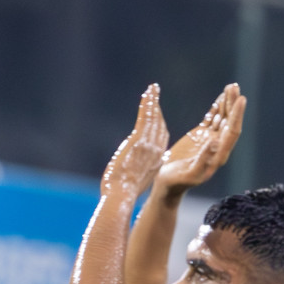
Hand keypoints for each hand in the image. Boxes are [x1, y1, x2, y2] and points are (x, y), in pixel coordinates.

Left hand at [101, 84, 168, 200]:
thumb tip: (128, 170)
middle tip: (155, 96)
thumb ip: (136, 171)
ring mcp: (149, 145)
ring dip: (153, 102)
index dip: (160, 125)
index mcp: (155, 161)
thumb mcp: (134, 182)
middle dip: (157, 109)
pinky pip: (146, 117)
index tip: (158, 115)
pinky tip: (148, 94)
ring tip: (152, 89)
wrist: (122, 194)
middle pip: (159, 125)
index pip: (162, 138)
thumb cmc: (122, 193)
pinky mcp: (139, 140)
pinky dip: (147, 104)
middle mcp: (156, 151)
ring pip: (153, 118)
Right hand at [156, 83, 245, 197]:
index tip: (241, 99)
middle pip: (229, 121)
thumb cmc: (177, 183)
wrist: (167, 184)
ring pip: (222, 118)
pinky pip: (211, 119)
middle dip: (232, 104)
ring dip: (226, 102)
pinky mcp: (200, 137)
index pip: (232, 131)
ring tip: (231, 86)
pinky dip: (216, 108)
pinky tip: (220, 97)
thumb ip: (203, 159)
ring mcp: (209, 140)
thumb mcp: (189, 173)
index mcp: (218, 155)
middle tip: (234, 86)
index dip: (237, 115)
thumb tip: (215, 141)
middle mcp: (218, 146)